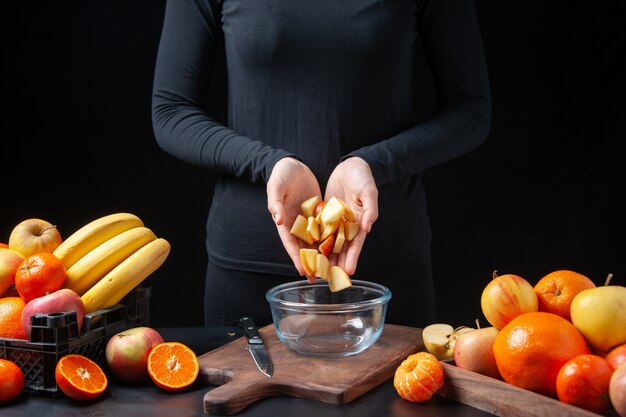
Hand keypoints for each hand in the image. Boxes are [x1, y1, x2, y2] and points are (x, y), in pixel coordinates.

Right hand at [267, 157, 320, 281]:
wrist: (294, 163)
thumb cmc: (281, 174)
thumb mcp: (276, 187)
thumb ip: (275, 203)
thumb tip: (278, 219)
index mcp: (285, 220)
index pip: (291, 243)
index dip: (297, 258)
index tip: (304, 272)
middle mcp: (297, 224)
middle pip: (305, 247)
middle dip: (312, 263)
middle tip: (321, 279)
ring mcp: (309, 219)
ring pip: (317, 241)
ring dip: (323, 255)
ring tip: (332, 269)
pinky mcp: (319, 213)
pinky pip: (326, 228)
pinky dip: (331, 239)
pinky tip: (340, 249)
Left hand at [324, 157, 377, 274]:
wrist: (350, 165)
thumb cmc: (362, 177)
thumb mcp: (368, 190)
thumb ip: (370, 208)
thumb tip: (368, 226)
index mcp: (360, 221)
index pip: (356, 243)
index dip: (353, 257)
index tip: (349, 271)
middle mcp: (347, 225)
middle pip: (342, 247)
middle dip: (337, 263)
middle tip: (331, 278)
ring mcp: (335, 220)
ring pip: (329, 242)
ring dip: (325, 256)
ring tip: (319, 271)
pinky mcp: (325, 214)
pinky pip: (319, 230)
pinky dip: (315, 241)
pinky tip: (308, 251)